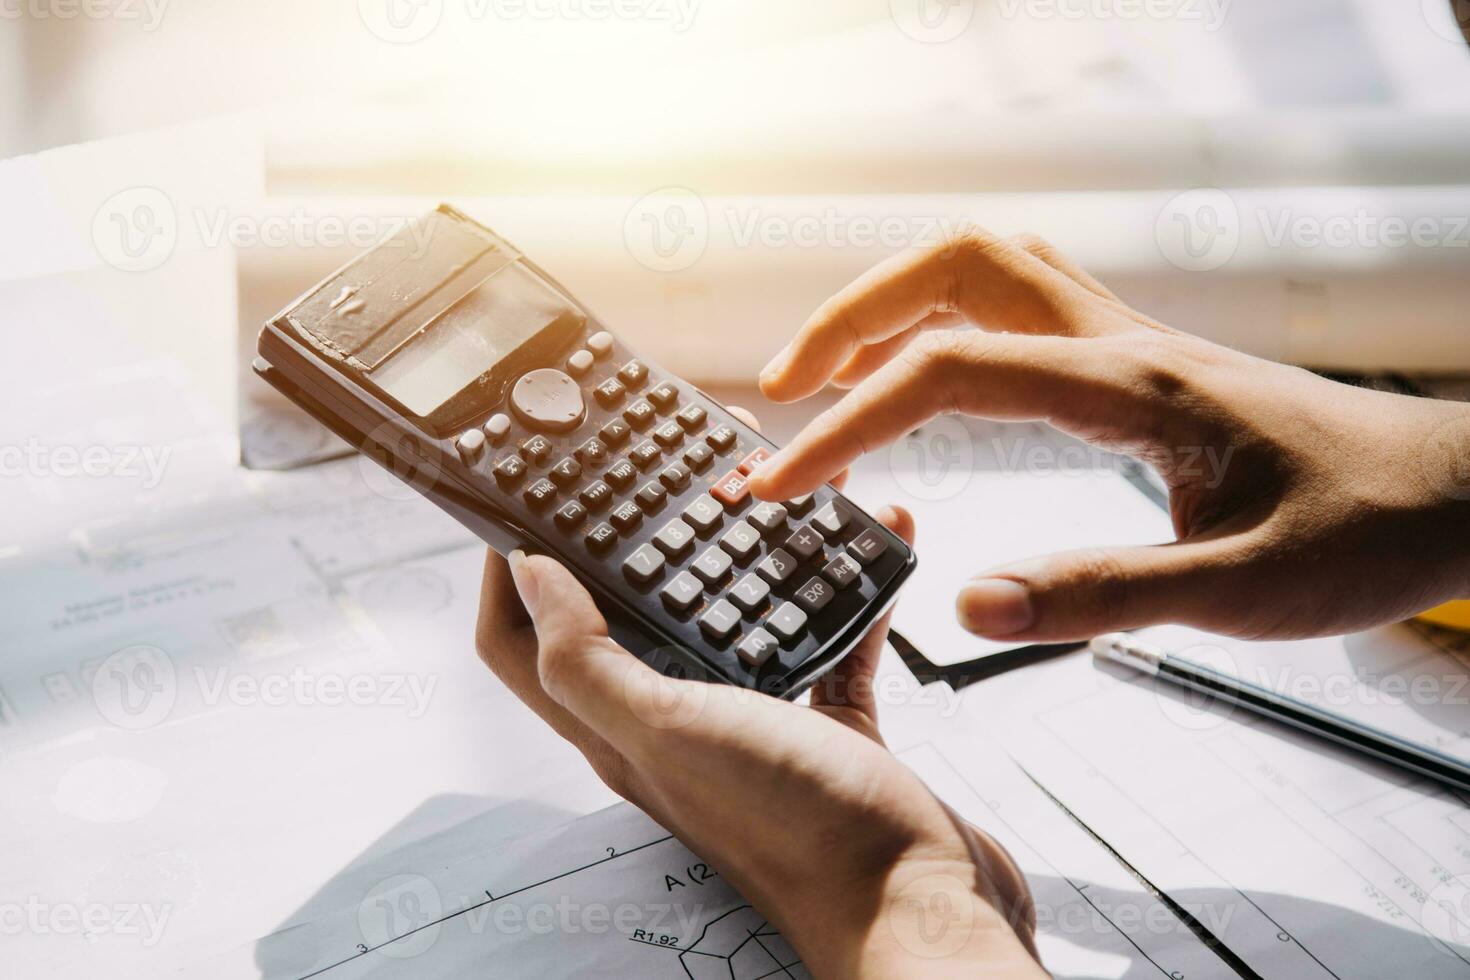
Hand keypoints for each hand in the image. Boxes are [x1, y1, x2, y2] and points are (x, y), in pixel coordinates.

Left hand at [474, 410, 1042, 978]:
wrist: (918, 898)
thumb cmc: (794, 826)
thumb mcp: (668, 732)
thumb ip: (589, 660)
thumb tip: (525, 574)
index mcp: (622, 725)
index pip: (527, 642)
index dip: (510, 569)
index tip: (524, 496)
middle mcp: (680, 719)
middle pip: (635, 610)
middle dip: (641, 533)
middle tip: (661, 465)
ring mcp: (756, 719)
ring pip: (736, 612)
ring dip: (750, 548)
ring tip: (778, 483)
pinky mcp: (827, 721)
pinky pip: (827, 637)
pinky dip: (844, 589)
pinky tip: (872, 538)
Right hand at [749, 228, 1469, 642]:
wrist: (1452, 491)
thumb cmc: (1362, 529)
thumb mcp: (1237, 585)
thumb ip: (1098, 595)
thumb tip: (969, 606)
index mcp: (1125, 385)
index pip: (948, 369)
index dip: (847, 423)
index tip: (782, 483)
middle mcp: (1116, 341)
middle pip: (950, 266)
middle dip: (848, 317)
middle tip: (785, 390)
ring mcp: (1126, 342)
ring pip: (982, 268)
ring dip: (892, 305)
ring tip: (832, 376)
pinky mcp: (1135, 364)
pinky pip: (1017, 304)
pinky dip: (945, 324)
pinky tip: (931, 385)